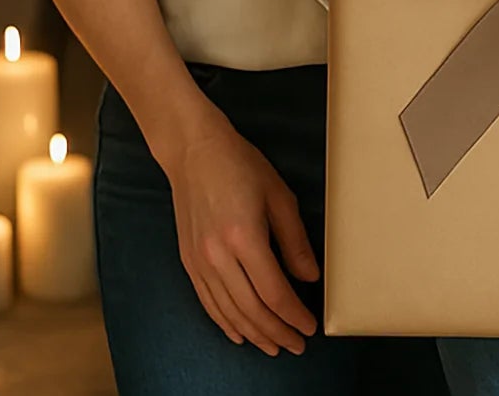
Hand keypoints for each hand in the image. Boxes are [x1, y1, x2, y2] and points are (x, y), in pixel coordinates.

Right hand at [161, 108, 319, 355]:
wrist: (193, 153)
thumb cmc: (241, 166)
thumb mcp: (279, 195)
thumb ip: (294, 239)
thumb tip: (310, 277)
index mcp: (244, 237)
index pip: (273, 291)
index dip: (293, 314)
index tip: (310, 328)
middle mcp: (217, 256)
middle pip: (251, 309)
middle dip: (276, 332)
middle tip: (297, 346)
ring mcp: (199, 262)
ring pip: (228, 312)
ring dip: (253, 334)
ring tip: (274, 346)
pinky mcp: (188, 263)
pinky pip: (208, 303)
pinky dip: (225, 323)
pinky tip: (240, 333)